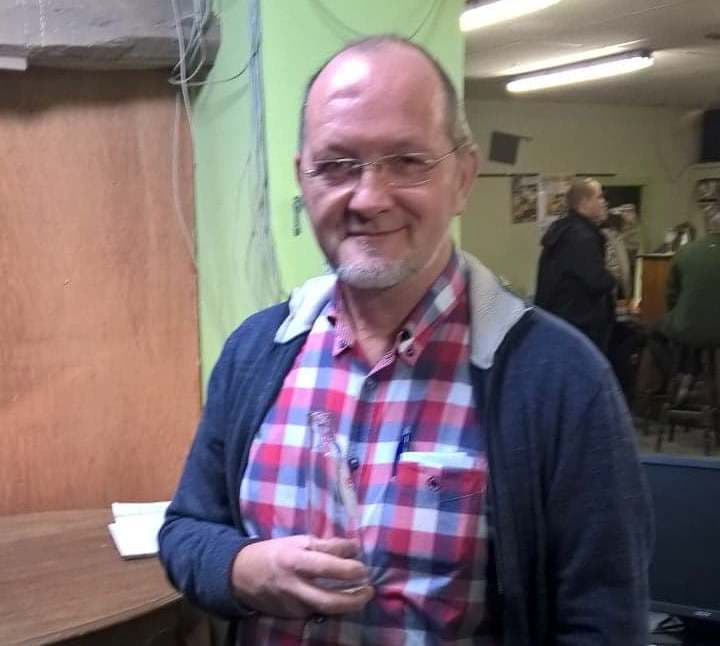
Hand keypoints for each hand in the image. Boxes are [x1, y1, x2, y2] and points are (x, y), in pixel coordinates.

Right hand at [230, 535, 372, 617]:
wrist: (242, 574)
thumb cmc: (275, 552)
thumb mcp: (299, 541)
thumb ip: (327, 545)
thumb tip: (355, 547)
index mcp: (294, 561)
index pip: (326, 567)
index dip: (348, 570)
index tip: (363, 569)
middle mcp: (293, 586)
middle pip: (328, 601)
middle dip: (354, 600)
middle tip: (369, 591)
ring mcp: (291, 605)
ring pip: (324, 610)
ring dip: (346, 604)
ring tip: (360, 595)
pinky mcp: (290, 616)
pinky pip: (315, 611)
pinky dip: (330, 605)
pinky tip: (339, 597)